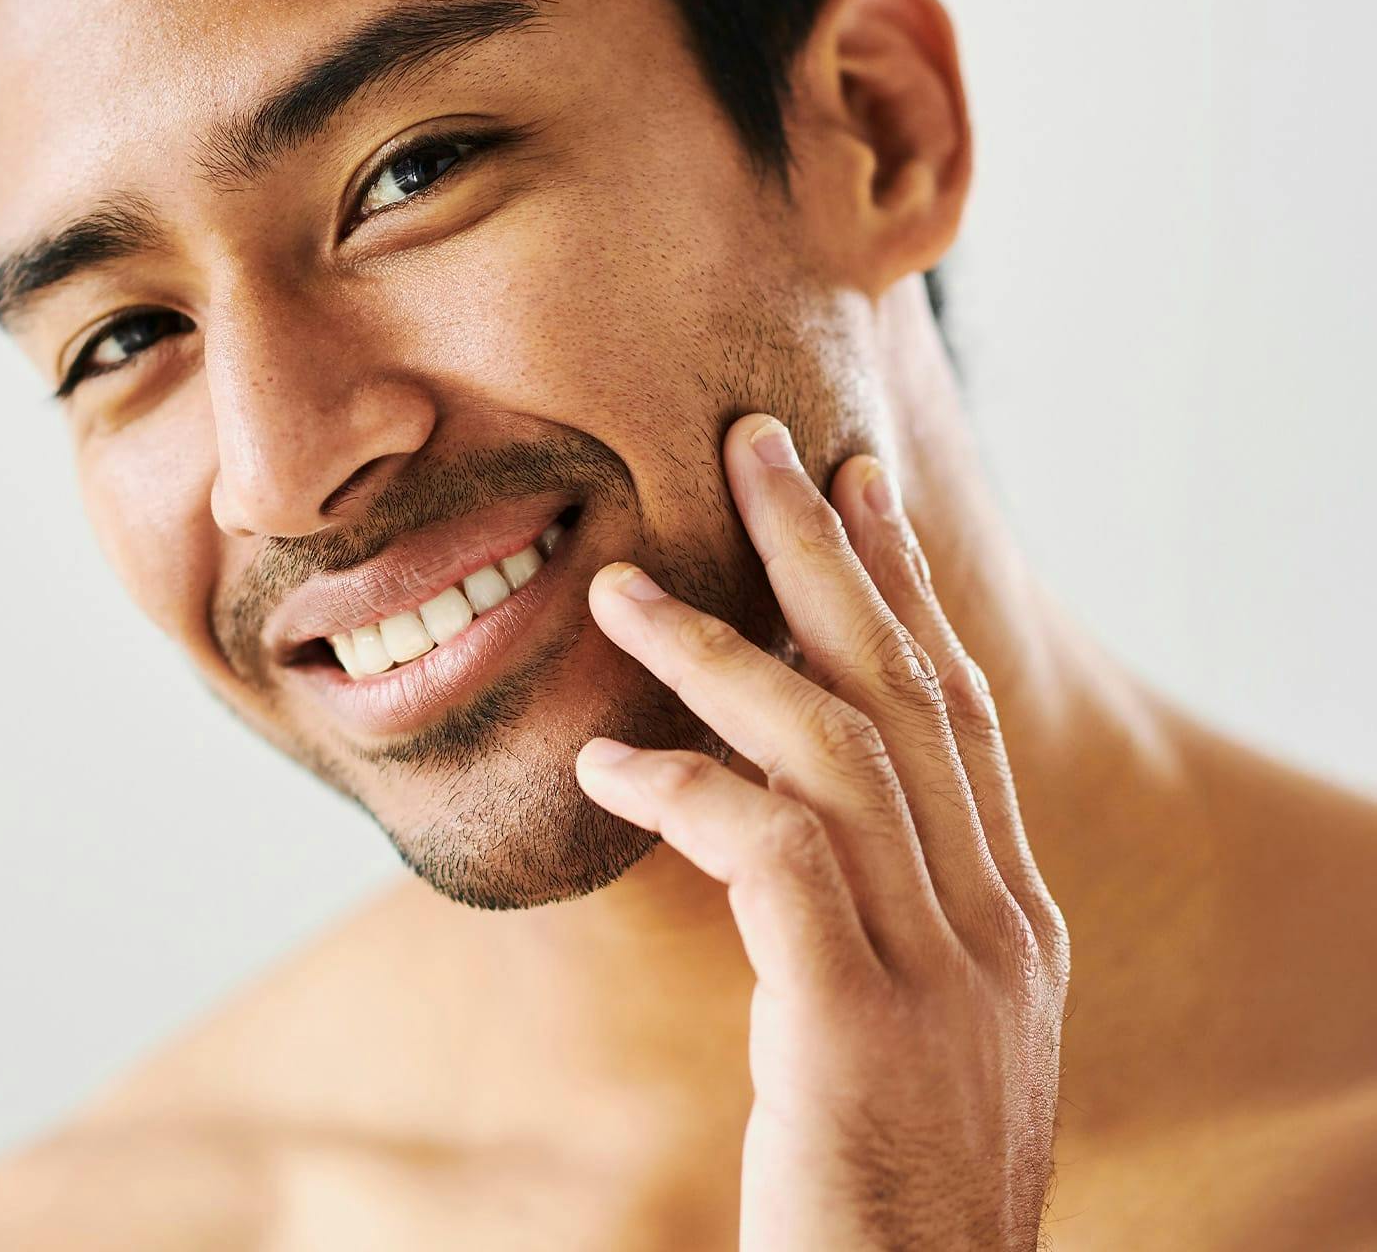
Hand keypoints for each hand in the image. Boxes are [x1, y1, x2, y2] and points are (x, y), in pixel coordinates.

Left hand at [575, 413, 1068, 1251]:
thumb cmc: (883, 1192)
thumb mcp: (903, 1034)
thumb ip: (873, 918)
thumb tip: (785, 817)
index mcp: (1011, 919)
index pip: (957, 713)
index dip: (906, 589)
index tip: (859, 485)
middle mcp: (997, 927)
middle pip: (907, 691)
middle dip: (831, 556)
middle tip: (763, 445)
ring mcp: (943, 978)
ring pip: (835, 751)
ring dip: (723, 652)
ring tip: (618, 587)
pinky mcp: (859, 1031)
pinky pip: (775, 857)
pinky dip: (692, 788)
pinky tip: (611, 762)